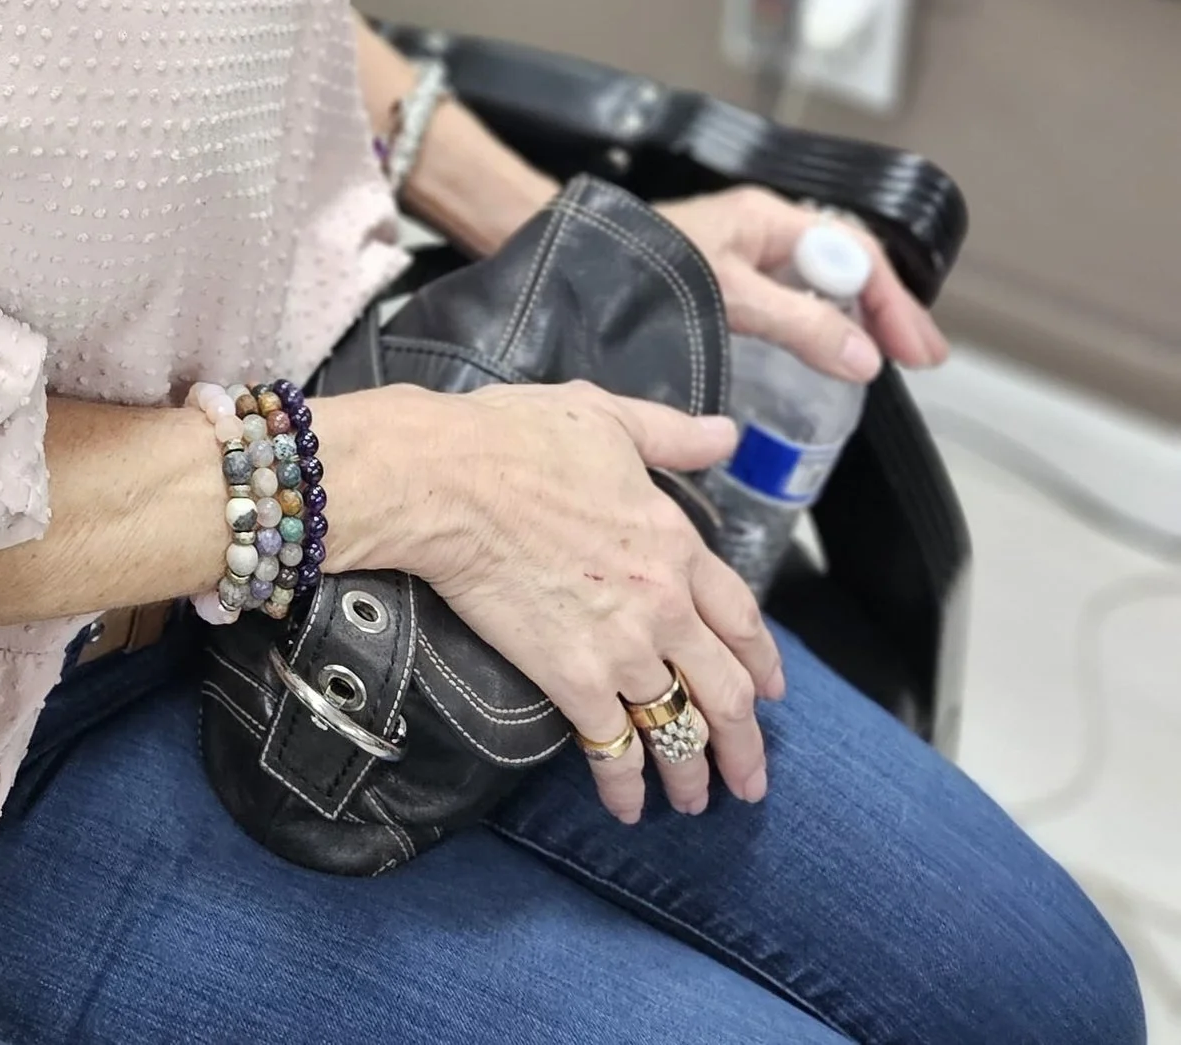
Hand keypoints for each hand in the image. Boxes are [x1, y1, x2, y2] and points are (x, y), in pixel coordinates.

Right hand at [326, 380, 782, 823]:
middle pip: (725, 690)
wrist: (451, 481)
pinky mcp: (573, 678)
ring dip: (692, 773)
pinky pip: (612, 746)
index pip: (740, 616)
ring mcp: (623, 647)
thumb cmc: (519, 438)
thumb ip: (674, 435)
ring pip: (677, 727)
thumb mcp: (608, 417)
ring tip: (696, 803)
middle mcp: (664, 605)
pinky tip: (626, 806)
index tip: (772, 693)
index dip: (761, 660)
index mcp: (676, 542)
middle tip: (749, 780)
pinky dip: (624, 784)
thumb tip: (728, 434)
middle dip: (744, 743)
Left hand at [657, 189, 947, 380]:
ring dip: (860, 320)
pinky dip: (824, 328)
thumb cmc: (642, 266)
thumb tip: (867, 358)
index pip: (854, 252)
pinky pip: (794, 303)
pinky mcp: (729, 285)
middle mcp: (764, 233)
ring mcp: (747, 258)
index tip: (917, 352)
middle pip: (847, 266)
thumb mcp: (728, 295)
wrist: (579, 266)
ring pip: (823, 285)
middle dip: (888, 310)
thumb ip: (797, 323)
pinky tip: (833, 358)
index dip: (892, 301)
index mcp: (769, 219)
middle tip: (923, 360)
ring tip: (889, 361)